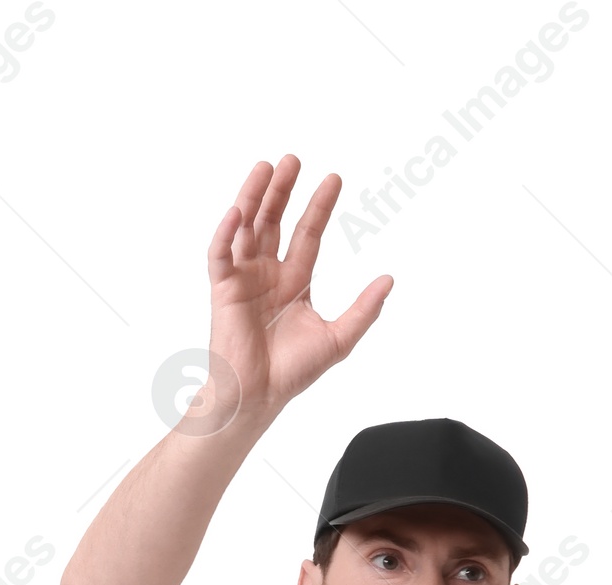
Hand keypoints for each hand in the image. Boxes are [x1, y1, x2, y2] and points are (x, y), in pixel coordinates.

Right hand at [198, 157, 391, 424]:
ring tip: (265, 167)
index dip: (319, 206)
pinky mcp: (223, 290)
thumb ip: (364, 310)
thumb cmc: (291, 374)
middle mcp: (267, 275)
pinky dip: (226, 233)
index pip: (308, 234)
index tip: (333, 178)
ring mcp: (243, 280)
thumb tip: (390, 280)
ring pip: (247, 228)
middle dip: (283, 190)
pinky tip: (237, 212)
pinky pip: (221, 255)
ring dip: (253, 197)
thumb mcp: (338, 338)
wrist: (257, 397)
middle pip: (274, 221)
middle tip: (293, 160)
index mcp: (294, 282)